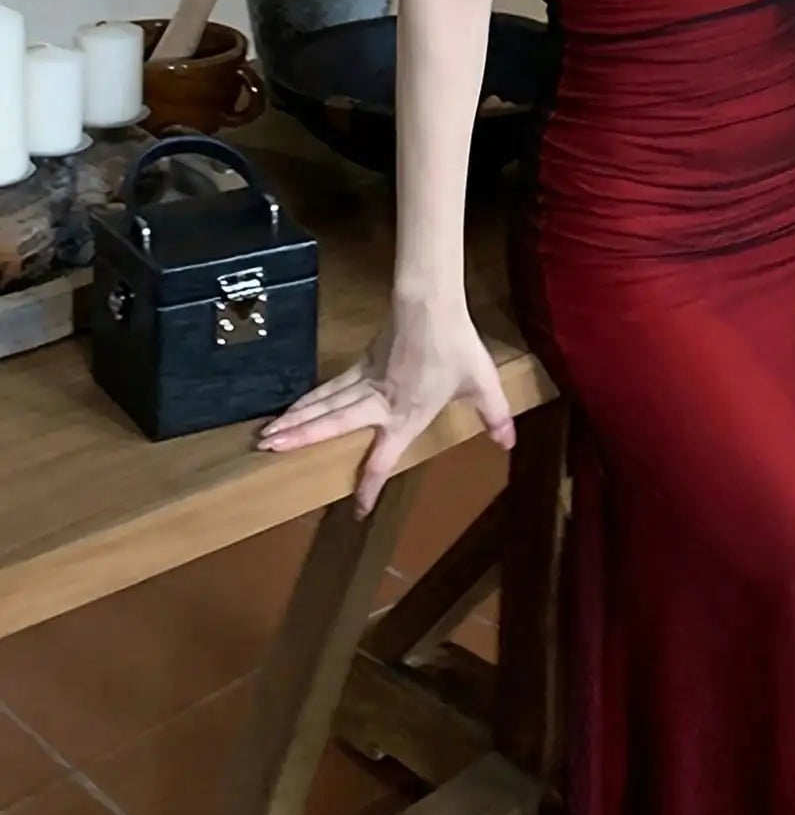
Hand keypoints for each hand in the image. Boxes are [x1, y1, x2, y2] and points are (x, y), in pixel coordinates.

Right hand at [257, 300, 514, 515]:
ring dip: (294, 420)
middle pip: (331, 424)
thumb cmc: (457, 346)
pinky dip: (309, 399)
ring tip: (265, 435)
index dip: (370, 485)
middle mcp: (378, 403)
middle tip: (267, 450)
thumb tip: (510, 442)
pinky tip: (294, 407)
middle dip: (299, 439)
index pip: (383, 458)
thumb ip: (495, 416)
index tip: (359, 509)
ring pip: (323, 404)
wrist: (431, 305)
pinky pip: (330, 387)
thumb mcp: (483, 384)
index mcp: (406, 416)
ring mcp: (364, 381)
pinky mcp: (361, 364)